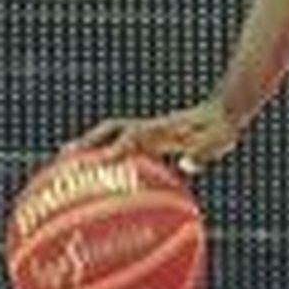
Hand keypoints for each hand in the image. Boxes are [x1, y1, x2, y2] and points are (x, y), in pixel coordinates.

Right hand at [60, 99, 243, 174]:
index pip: (132, 137)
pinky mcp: (152, 139)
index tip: (97, 163)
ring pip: (111, 138)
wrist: (225, 111)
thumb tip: (189, 163)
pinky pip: (123, 148)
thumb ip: (202, 152)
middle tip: (63, 158)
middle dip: (88, 144)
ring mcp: (149, 132)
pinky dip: (106, 157)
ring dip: (90, 149)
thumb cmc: (221, 129)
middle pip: (111, 132)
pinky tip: (97, 177)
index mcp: (164, 130)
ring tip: (65, 165)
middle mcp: (151, 129)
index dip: (114, 149)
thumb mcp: (216, 142)